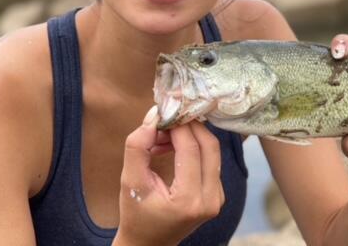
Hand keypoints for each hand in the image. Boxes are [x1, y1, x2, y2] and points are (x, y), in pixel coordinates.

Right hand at [114, 106, 223, 245]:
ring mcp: (218, 198)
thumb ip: (138, 147)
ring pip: (212, 151)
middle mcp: (210, 200)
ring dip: (190, 136)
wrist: (147, 243)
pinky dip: (194, 147)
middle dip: (188, 126)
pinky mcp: (217, 194)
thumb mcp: (129, 181)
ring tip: (163, 136)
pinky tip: (172, 147)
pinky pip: (211, 160)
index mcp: (189, 200)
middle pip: (209, 146)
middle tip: (167, 120)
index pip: (191, 149)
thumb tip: (154, 116)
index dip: (178, 127)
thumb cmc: (136, 214)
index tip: (163, 115)